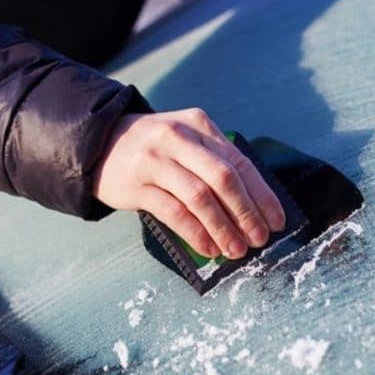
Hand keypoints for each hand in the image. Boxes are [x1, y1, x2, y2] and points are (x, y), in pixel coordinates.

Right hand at [93, 108, 285, 258]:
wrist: (97, 142)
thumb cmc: (153, 148)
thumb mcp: (185, 140)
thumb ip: (214, 161)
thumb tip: (253, 206)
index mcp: (198, 125)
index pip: (239, 162)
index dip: (262, 194)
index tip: (277, 220)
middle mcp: (178, 138)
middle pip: (223, 178)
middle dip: (246, 213)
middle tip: (259, 239)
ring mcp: (155, 160)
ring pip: (199, 197)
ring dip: (223, 227)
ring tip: (236, 250)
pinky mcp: (136, 184)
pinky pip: (173, 212)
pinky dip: (195, 232)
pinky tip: (208, 248)